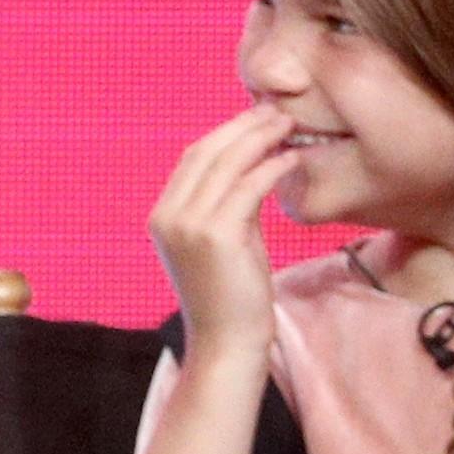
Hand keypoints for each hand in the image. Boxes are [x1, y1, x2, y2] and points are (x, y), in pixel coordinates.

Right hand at [149, 104, 299, 360]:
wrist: (226, 341)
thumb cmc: (230, 293)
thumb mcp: (223, 239)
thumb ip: (228, 202)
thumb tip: (255, 162)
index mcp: (162, 216)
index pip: (193, 157)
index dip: (228, 131)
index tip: (260, 118)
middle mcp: (167, 216)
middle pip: (207, 151)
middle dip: (245, 126)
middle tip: (279, 112)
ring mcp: (188, 225)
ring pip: (227, 162)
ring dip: (262, 138)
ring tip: (290, 126)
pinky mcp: (216, 235)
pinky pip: (248, 185)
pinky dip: (272, 166)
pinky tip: (292, 159)